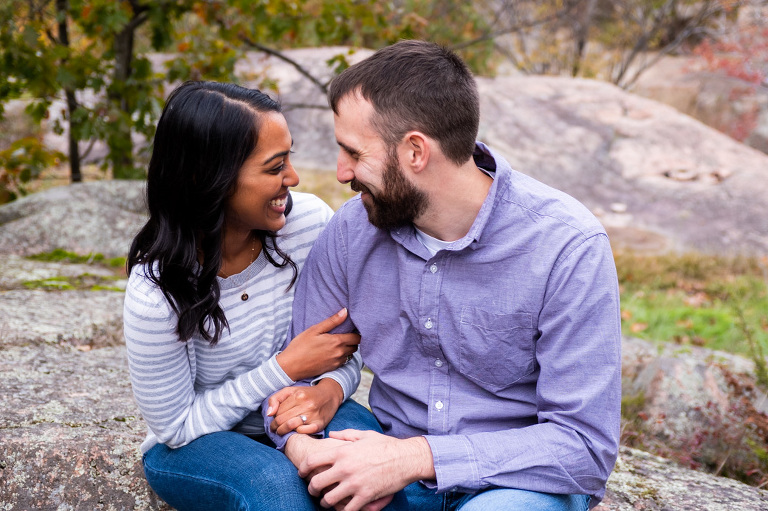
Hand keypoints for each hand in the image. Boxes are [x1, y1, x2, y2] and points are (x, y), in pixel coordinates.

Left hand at [267, 379, 343, 434]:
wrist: (330, 395)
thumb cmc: (308, 394)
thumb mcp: (291, 390)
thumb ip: (276, 399)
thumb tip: (269, 414)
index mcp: (298, 395)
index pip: (278, 411)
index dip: (273, 418)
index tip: (274, 421)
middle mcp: (306, 404)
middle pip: (282, 420)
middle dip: (275, 427)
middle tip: (275, 429)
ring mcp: (313, 415)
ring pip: (290, 426)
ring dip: (283, 431)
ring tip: (281, 431)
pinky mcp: (319, 424)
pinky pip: (303, 432)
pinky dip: (297, 433)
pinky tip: (295, 431)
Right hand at [276, 308, 359, 380]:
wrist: (291, 366)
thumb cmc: (300, 346)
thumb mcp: (314, 330)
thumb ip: (332, 321)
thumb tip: (345, 311)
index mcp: (337, 342)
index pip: (357, 338)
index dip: (357, 333)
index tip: (352, 329)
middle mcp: (340, 353)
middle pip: (355, 346)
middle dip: (353, 341)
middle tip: (345, 335)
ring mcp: (336, 362)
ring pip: (350, 354)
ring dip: (347, 349)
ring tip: (338, 343)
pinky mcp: (332, 369)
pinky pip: (343, 362)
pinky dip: (341, 356)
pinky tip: (332, 352)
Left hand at [299, 430, 434, 510]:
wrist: (406, 458)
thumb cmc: (386, 445)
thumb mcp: (364, 435)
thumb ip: (345, 434)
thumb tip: (331, 434)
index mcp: (342, 452)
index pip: (312, 461)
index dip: (303, 468)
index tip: (302, 473)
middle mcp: (345, 468)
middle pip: (316, 483)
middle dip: (312, 488)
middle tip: (313, 490)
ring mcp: (354, 484)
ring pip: (328, 499)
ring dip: (325, 502)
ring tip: (327, 501)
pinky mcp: (365, 496)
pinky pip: (347, 510)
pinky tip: (342, 508)